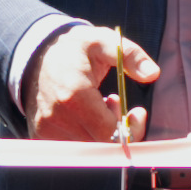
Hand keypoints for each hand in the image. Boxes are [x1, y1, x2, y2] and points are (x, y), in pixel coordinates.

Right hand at [23, 25, 159, 144]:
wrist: (37, 57)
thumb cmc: (75, 50)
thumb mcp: (104, 41)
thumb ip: (130, 55)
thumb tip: (152, 73)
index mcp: (73, 93)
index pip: (109, 132)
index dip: (130, 128)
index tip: (138, 113)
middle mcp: (56, 115)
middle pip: (101, 144)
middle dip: (118, 129)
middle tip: (118, 105)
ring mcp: (46, 128)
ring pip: (89, 148)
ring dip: (102, 133)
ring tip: (101, 107)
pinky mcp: (41, 135)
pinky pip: (74, 147)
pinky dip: (86, 136)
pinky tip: (87, 117)